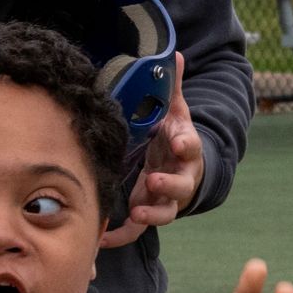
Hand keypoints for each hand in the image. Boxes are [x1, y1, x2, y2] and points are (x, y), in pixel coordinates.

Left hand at [101, 53, 203, 249]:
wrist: (183, 167)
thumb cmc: (176, 136)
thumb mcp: (176, 111)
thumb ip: (172, 86)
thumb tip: (175, 53)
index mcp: (186, 150)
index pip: (191, 146)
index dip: (187, 144)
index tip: (180, 142)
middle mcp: (180, 178)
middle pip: (182, 186)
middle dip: (169, 185)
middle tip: (154, 180)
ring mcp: (166, 199)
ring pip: (165, 212)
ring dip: (152, 213)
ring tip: (135, 211)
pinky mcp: (150, 212)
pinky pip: (137, 230)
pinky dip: (121, 236)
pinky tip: (101, 239)